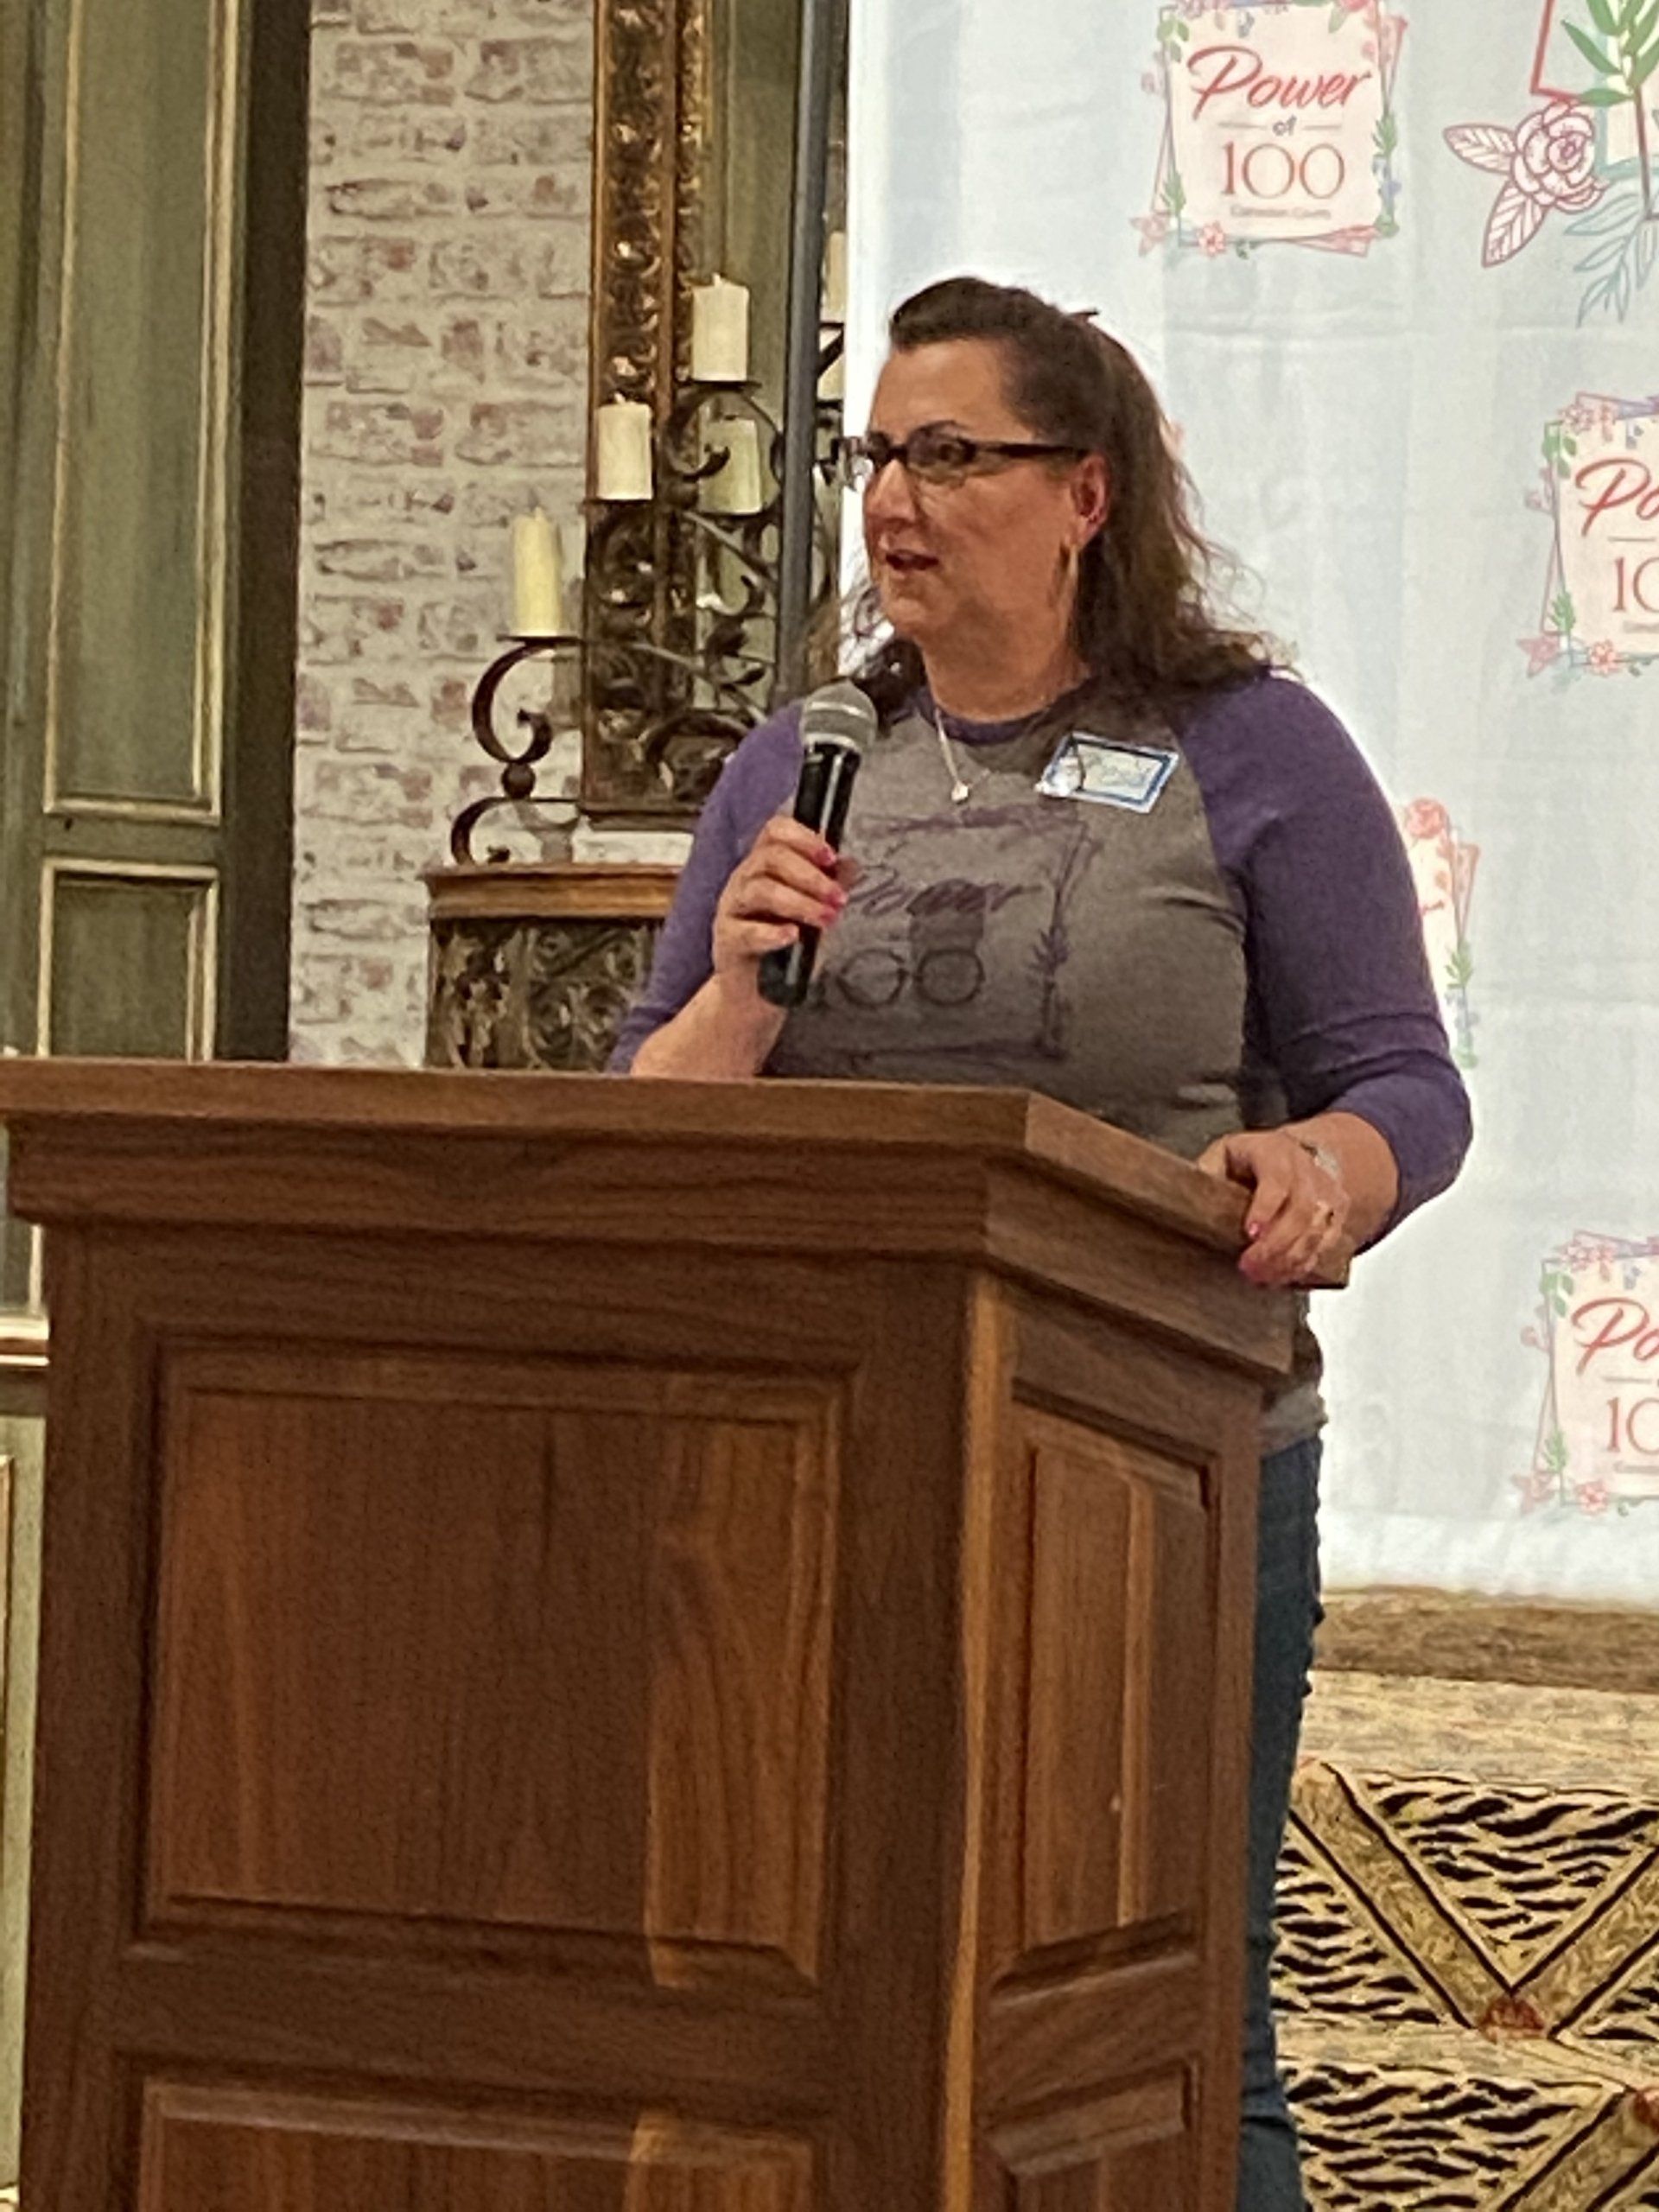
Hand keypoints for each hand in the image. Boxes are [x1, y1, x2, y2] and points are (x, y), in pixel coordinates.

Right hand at [712, 815, 853, 979]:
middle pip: (770, 857)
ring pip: (761, 890)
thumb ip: (830, 884)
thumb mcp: (813, 909)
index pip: (775, 831)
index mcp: (765, 864)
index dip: (803, 838)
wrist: (758, 989)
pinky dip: (771, 933)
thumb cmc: (785, 941)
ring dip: (800, 903)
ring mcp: (732, 907)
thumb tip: (851, 864)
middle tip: (838, 898)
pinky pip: (746, 931)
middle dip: (810, 876)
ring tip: (827, 919)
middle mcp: (745, 879)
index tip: (831, 857)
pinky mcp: (727, 939)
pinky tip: (792, 936)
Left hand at [1196, 1128, 1351, 1288]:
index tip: (1250, 1234)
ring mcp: (1325, 1189)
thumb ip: (1206, 1177)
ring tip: (1262, 1277)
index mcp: (1273, 1150)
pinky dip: (1304, 1264)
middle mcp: (1305, 1168)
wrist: (1292, 1152)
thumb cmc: (1249, 1158)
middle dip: (1276, 1245)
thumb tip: (1185, 1202)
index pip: (1276, 1179)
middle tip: (1250, 1268)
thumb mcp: (1221, 1155)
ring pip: (1318, 1230)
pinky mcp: (1337, 1212)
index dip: (1265, 1208)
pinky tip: (1281, 1275)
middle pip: (1302, 1210)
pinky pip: (1326, 1243)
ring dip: (1290, 1260)